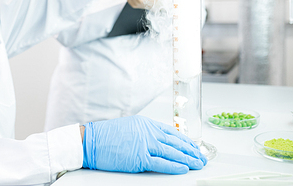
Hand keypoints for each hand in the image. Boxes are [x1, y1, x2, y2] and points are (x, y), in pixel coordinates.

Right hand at [82, 115, 206, 174]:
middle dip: (191, 151)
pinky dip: (175, 166)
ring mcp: (145, 144)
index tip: (194, 147)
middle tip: (201, 157)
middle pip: (176, 142)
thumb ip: (145, 132)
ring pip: (172, 152)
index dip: (186, 141)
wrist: (91, 140)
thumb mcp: (130, 127)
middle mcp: (148, 132)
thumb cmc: (106, 135)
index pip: (172, 132)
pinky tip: (184, 168)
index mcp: (146, 123)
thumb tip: (159, 140)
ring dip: (188, 159)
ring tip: (198, 163)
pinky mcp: (139, 158)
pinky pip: (162, 163)